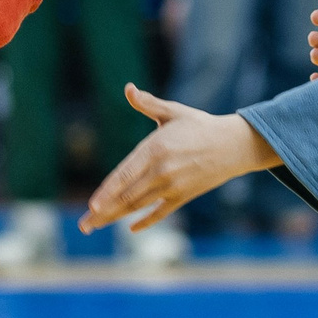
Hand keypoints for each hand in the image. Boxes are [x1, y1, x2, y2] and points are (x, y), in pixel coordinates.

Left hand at [79, 85, 280, 232]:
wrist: (233, 145)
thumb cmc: (200, 125)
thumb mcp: (173, 112)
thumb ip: (148, 103)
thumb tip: (128, 89)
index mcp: (155, 149)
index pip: (124, 175)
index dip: (107, 192)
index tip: (92, 205)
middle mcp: (161, 171)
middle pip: (127, 196)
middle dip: (103, 212)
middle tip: (84, 225)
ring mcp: (172, 186)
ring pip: (138, 206)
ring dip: (115, 217)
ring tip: (96, 225)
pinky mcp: (183, 196)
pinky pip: (160, 213)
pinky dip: (145, 221)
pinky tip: (132, 228)